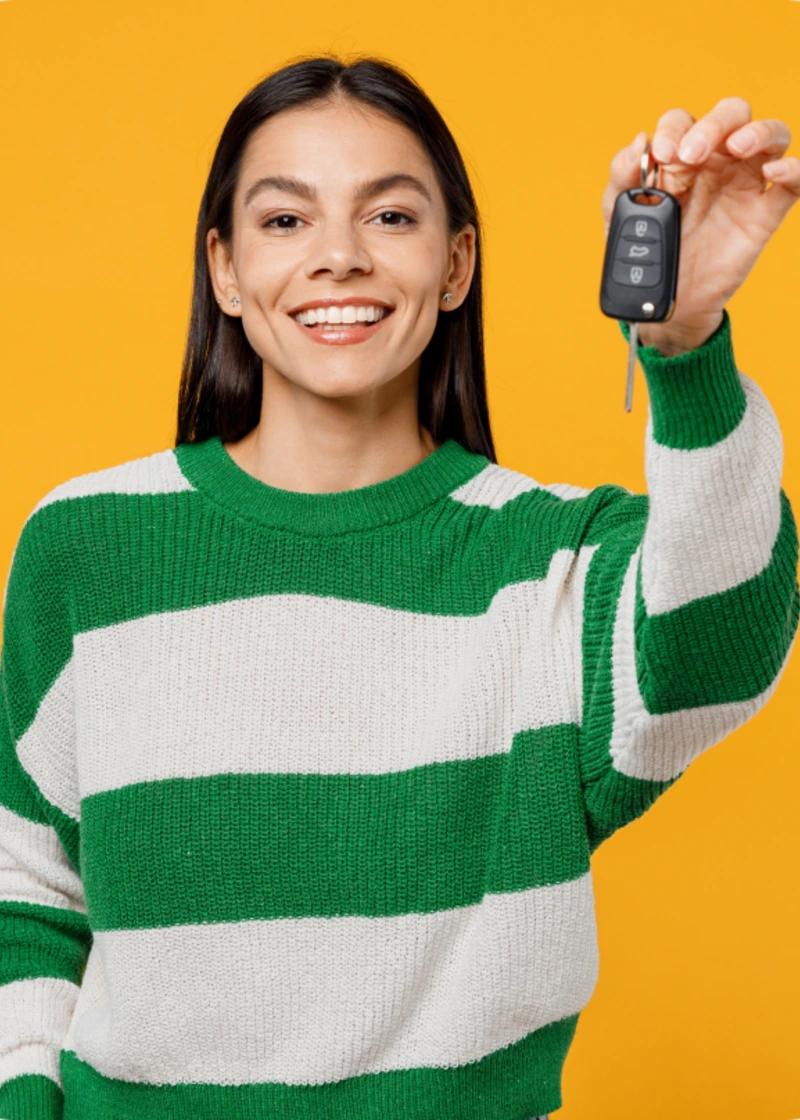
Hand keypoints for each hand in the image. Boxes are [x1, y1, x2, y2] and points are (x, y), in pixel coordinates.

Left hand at [601, 97, 798, 355]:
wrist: (669, 303)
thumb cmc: (649, 252)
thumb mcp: (623, 215)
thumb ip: (623, 177)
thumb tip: (639, 142)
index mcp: (681, 157)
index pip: (683, 122)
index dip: (673, 129)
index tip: (662, 154)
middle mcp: (717, 163)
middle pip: (732, 115)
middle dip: (713, 125)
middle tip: (690, 155)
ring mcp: (745, 185)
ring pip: (771, 136)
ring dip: (758, 132)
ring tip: (737, 147)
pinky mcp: (764, 214)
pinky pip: (793, 183)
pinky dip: (794, 169)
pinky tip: (776, 172)